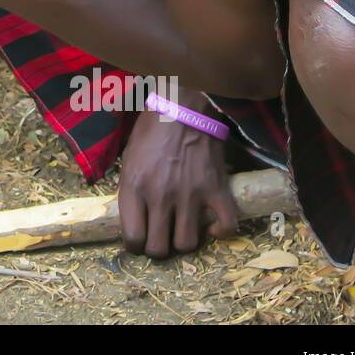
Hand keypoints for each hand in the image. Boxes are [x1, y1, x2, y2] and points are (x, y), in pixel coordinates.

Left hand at [117, 96, 237, 257]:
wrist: (183, 106)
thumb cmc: (151, 129)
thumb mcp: (129, 158)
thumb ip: (130, 189)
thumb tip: (132, 217)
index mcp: (134, 186)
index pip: (133, 238)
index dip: (135, 245)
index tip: (140, 240)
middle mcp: (160, 195)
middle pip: (159, 248)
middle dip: (158, 248)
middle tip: (161, 237)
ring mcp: (189, 194)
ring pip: (187, 244)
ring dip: (184, 241)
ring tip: (183, 229)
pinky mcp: (216, 189)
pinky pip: (226, 226)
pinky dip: (220, 231)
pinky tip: (212, 225)